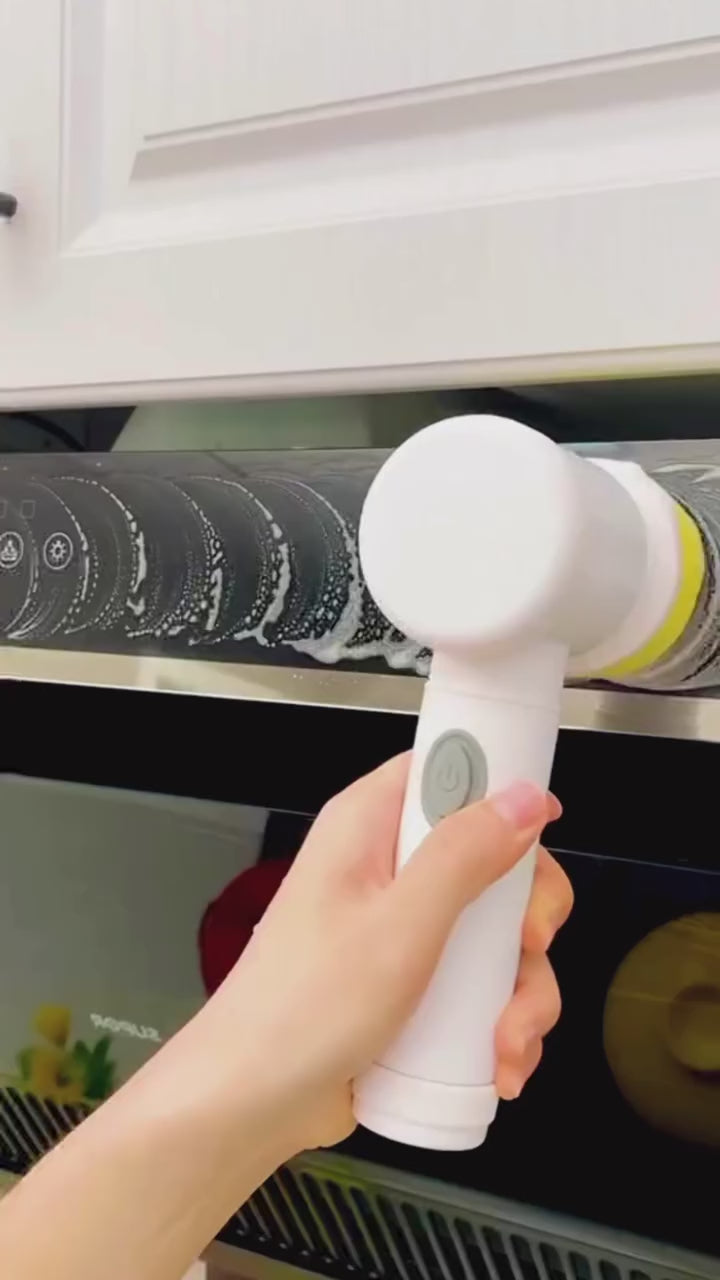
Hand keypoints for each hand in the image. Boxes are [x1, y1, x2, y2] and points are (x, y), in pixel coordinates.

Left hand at [209, 754, 571, 1153]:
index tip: (544, 831)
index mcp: (370, 826)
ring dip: (520, 990)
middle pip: (493, 857)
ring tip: (508, 1040)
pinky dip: (501, 1022)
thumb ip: (464, 855)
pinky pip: (480, 985)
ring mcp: (402, 929)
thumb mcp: (399, 925)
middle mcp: (388, 868)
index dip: (503, 788)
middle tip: (529, 948)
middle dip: (527, 917)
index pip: (448, 768)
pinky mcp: (413, 983)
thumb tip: (525, 798)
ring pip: (496, 933)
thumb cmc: (301, 1009)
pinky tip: (500, 1062)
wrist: (253, 1104)